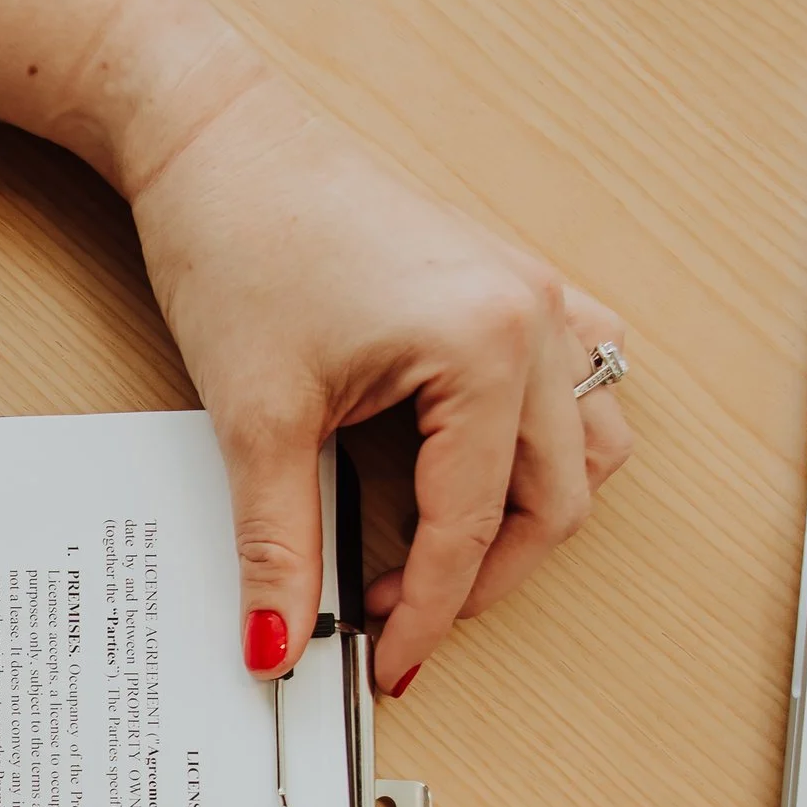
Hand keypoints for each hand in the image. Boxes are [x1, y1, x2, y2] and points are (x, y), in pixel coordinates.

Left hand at [125, 68, 634, 691]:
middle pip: (558, 499)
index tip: (388, 663)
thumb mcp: (257, 418)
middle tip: (401, 625)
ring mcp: (535, 295)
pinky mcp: (512, 284)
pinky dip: (543, 445)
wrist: (217, 143)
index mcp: (486, 344)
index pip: (476, 525)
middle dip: (484, 579)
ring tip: (438, 561)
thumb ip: (278, 544)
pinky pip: (578, 383)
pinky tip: (477, 471)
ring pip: (588, 446)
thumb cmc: (240, 240)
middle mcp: (533, 316)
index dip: (427, 611)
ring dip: (528, 516)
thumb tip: (280, 637)